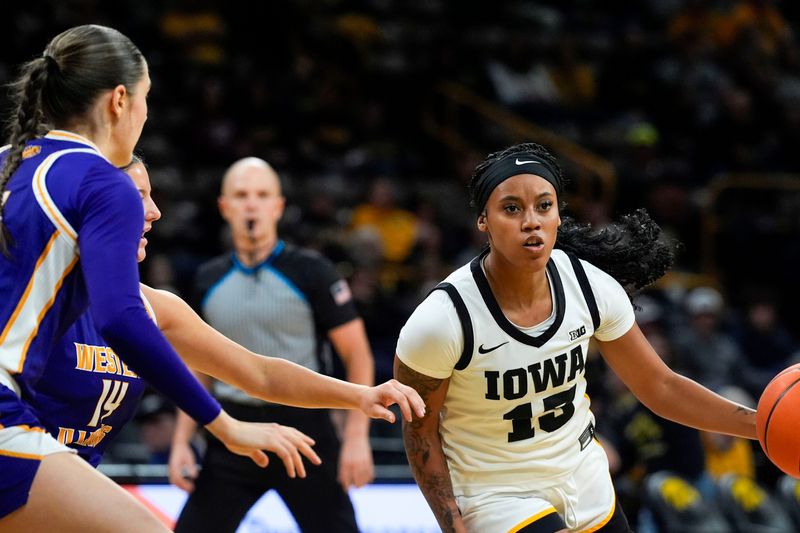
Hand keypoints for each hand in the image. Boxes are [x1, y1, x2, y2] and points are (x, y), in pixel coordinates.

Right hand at [168, 440, 198, 491]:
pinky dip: (179, 483)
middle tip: (191, 490)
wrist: (179, 445)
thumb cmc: (185, 451)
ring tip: (189, 489)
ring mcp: (170, 470)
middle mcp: (171, 469)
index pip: (178, 479)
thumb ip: (191, 467)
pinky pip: (174, 479)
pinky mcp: (172, 470)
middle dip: (182, 487)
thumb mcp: (190, 458)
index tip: (191, 487)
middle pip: (175, 482)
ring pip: (173, 482)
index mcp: (174, 466)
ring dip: (180, 486)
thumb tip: (194, 476)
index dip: (184, 485)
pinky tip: (186, 484)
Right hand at [206, 412, 320, 476]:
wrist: (228, 430)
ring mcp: (275, 435)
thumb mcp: (249, 448)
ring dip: (299, 463)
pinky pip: (287, 454)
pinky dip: (291, 465)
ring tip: (302, 474)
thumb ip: (258, 455)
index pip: (293, 432)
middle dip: (308, 451)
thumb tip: (265, 463)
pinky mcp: (271, 441)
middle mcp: (277, 430)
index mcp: (273, 428)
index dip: (303, 438)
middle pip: (298, 440)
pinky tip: (292, 473)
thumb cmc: (236, 438)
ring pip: (294, 450)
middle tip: (317, 461)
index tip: (311, 443)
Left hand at [338, 434, 373, 489]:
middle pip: (357, 483)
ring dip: (363, 484)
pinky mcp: (368, 461)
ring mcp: (362, 463)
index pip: (346, 481)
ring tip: (360, 484)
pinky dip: (369, 478)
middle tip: (355, 487)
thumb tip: (341, 482)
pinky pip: (370, 474)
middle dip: (355, 487)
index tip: (346, 489)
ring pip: (364, 480)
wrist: (355, 437)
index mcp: (345, 465)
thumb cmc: (347, 450)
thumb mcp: (342, 460)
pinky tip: (366, 479)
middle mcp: (354, 465)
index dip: (346, 487)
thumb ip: (342, 471)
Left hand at [358, 379, 425, 422]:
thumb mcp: (373, 411)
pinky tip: (421, 407)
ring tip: (423, 412)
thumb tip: (393, 420)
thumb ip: (383, 414)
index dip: (407, 409)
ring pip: (411, 392)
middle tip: (422, 415)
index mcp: (387, 389)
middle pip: (409, 393)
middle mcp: (393, 384)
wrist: (365, 396)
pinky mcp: (400, 387)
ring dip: (418, 402)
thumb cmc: (368, 404)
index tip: (409, 420)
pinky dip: (416, 400)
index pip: (401, 398)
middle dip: (416, 404)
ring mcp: (397, 384)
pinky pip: (410, 393)